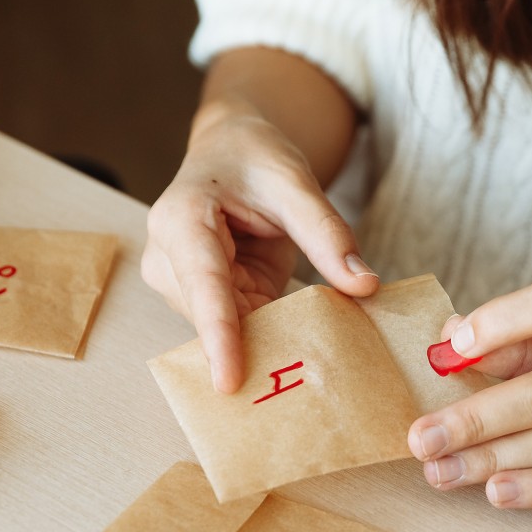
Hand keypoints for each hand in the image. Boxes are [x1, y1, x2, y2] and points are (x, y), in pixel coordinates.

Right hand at [141, 94, 378, 391]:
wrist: (231, 150)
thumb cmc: (254, 158)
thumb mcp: (296, 183)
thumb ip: (328, 234)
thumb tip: (364, 284)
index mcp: (181, 219)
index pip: (203, 285)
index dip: (218, 335)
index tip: (229, 381)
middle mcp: (167, 256)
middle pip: (213, 315)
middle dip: (257, 344)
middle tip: (308, 374)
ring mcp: (180, 282)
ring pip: (227, 328)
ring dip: (266, 338)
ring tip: (309, 349)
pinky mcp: (202, 298)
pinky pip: (238, 327)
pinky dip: (268, 332)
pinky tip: (297, 339)